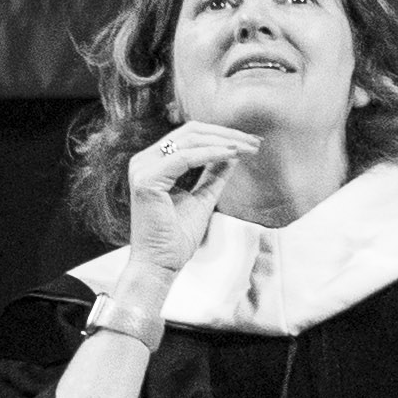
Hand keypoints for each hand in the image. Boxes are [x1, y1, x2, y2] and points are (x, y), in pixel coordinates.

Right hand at [121, 121, 256, 288]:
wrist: (159, 265)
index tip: (251, 143)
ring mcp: (142, 168)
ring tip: (249, 148)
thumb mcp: (202, 199)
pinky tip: (233, 155)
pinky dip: (211, 153)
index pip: (190, 136)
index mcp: (153, 163)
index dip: (222, 134)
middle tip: (255, 142)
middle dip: (227, 134)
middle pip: (191, 131)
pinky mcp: (146, 180)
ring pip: (190, 140)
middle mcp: (144, 161)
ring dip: (224, 142)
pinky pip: (184, 157)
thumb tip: (233, 153)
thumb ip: (213, 175)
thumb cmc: (176, 238)